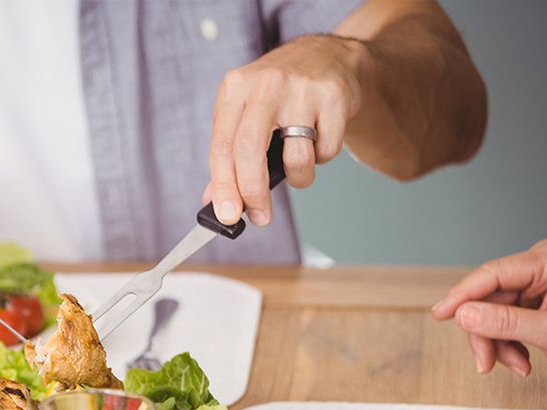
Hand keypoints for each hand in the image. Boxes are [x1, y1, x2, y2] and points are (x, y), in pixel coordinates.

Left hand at [204, 35, 365, 226]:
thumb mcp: (244, 111)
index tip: (227, 216)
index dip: (223, 186)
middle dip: (253, 193)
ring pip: (296, 159)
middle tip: (260, 217)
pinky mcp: (333, 97)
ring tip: (298, 165)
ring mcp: (301, 89)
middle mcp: (266, 85)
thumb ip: (228, 155)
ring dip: (298, 177)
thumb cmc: (278, 93)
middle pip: (250, 151)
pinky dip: (321, 157)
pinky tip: (318, 138)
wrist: (327, 54)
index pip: (222, 146)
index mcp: (235, 88)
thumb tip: (214, 202)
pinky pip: (326, 151)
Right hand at [431, 240, 546, 381]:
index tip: (442, 313)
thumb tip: (465, 314)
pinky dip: (502, 343)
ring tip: (515, 363)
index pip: (494, 273)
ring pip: (487, 311)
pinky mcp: (525, 297)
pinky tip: (519, 357)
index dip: (463, 295)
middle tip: (486, 361)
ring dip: (495, 343)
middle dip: (486, 332)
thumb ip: (506, 323)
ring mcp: (531, 281)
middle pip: (486, 296)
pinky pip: (495, 319)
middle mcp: (539, 265)